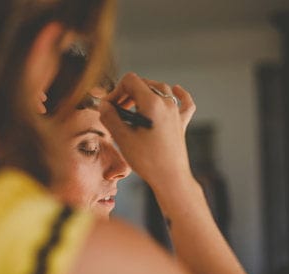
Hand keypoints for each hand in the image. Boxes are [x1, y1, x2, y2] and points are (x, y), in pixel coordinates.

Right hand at [98, 72, 194, 188]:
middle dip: (127, 93)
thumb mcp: (122, 137)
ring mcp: (176, 112)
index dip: (116, 91)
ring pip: (161, 89)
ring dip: (145, 94)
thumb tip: (104, 105)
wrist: (170, 177)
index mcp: (152, 103)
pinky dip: (180, 94)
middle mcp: (167, 103)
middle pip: (144, 84)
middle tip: (117, 110)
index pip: (130, 80)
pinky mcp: (182, 123)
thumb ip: (110, 117)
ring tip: (133, 107)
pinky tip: (176, 90)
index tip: (110, 106)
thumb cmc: (148, 160)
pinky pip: (184, 102)